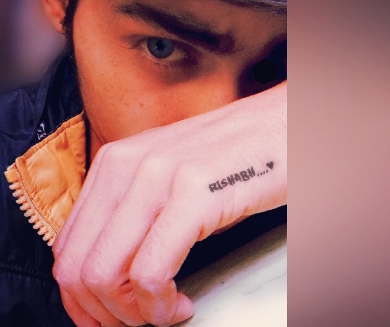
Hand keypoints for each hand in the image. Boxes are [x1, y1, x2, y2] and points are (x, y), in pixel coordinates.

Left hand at [52, 81, 286, 326]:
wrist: (279, 125)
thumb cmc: (230, 155)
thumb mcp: (168, 175)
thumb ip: (132, 211)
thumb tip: (108, 264)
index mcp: (116, 161)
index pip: (67, 247)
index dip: (81, 296)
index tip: (110, 312)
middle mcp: (129, 165)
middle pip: (78, 267)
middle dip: (102, 312)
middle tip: (136, 321)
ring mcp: (159, 177)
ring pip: (105, 275)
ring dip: (131, 312)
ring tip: (163, 312)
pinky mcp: (194, 195)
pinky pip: (151, 273)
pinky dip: (160, 305)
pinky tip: (183, 302)